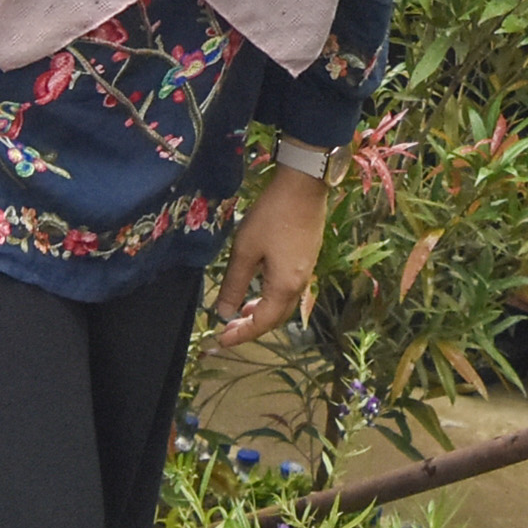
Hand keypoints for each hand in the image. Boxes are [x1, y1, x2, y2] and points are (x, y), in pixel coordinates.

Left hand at [215, 163, 328, 345]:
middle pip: (276, 318)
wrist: (304, 187)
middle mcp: (299, 284)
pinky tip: (258, 287)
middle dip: (252, 327)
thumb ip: (234, 284)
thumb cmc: (272, 217)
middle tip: (228, 329)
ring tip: (240, 312)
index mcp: (285, 286)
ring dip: (262, 311)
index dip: (241, 335)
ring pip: (283, 304)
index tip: (221, 341)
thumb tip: (223, 312)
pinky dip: (270, 297)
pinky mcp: (307, 258)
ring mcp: (306, 271)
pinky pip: (288, 290)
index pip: (262, 322)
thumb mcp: (246, 250)